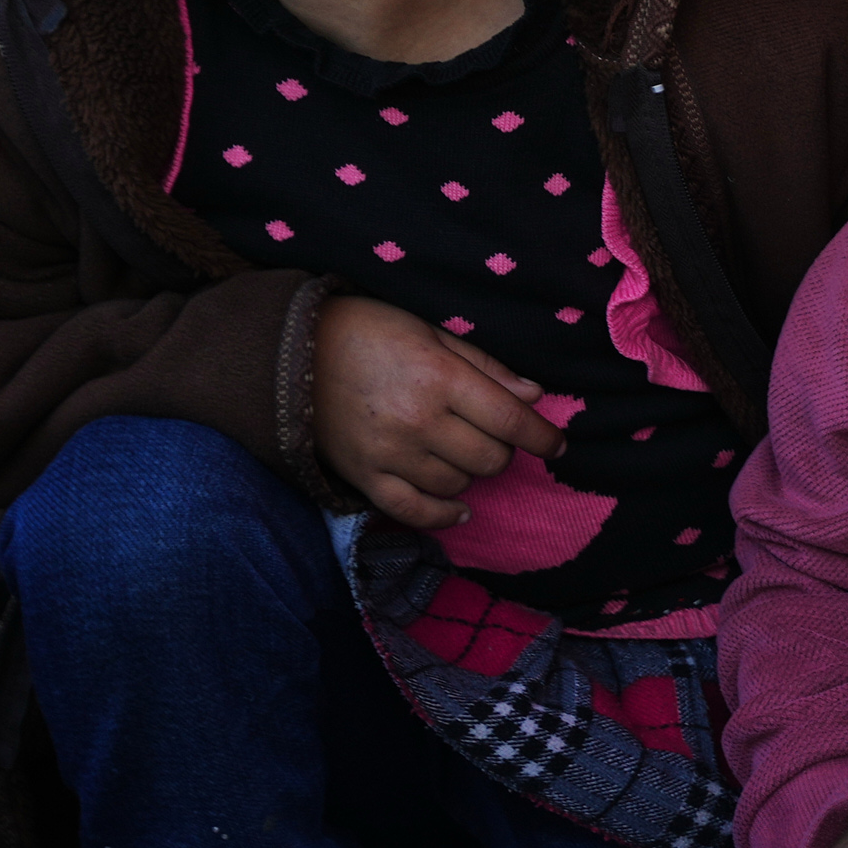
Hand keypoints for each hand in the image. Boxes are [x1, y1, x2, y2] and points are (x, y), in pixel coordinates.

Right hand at [311, 293, 559, 531]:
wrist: (289, 351)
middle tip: (493, 435)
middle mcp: (417, 421)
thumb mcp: (432, 333)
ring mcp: (388, 453)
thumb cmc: (370, 332)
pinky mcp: (362, 476)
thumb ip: (486, 367)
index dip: (544, 437)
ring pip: (457, 484)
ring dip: (470, 473)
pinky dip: (442, 515)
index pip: (512, 420)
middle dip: (503, 450)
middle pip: (489, 458)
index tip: (558, 445)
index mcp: (440, 379)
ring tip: (461, 452)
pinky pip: (412, 511)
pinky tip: (460, 509)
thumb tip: (535, 397)